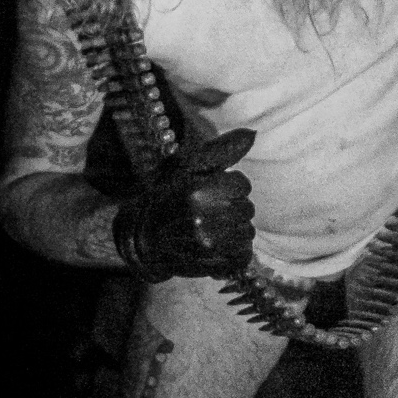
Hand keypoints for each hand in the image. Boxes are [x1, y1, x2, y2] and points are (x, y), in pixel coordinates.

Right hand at [113, 128, 256, 281]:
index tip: (213, 191)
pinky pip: (243, 256)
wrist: (145, 237)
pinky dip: (236, 252)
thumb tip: (252, 134)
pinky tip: (220, 246)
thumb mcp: (187, 166)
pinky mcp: (210, 263)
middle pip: (247, 208)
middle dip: (234, 208)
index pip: (242, 184)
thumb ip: (221, 150)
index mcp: (197, 189)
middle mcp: (202, 216)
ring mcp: (206, 242)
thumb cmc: (169, 196)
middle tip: (211, 212)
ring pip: (247, 232)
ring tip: (214, 228)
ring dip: (236, 230)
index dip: (230, 187)